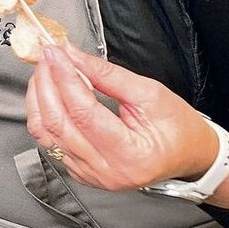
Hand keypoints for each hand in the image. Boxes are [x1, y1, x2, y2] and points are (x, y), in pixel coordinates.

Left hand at [25, 41, 217, 189]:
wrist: (188, 156)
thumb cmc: (179, 128)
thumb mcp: (151, 94)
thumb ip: (108, 75)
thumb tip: (73, 56)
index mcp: (131, 155)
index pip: (83, 112)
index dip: (64, 77)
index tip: (55, 52)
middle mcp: (107, 171)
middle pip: (57, 123)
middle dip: (47, 83)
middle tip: (47, 56)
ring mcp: (91, 175)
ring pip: (46, 134)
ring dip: (39, 98)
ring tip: (46, 71)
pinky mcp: (81, 172)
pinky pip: (50, 142)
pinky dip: (45, 114)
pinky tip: (50, 94)